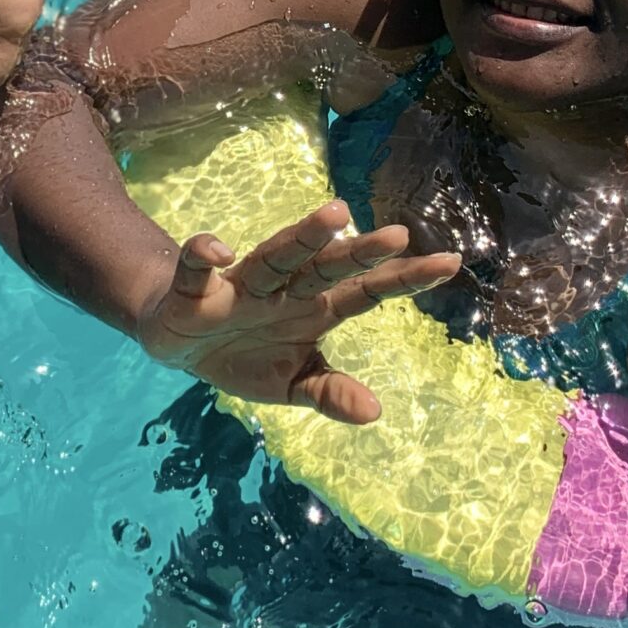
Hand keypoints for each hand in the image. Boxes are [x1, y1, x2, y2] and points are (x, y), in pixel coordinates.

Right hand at [135, 201, 459, 421]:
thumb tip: (375, 412)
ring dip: (302, 237)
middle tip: (399, 235)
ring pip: (276, 256)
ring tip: (336, 215)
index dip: (404, 279)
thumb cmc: (245, 356)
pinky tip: (220, 250)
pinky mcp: (195, 289)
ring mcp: (242, 285)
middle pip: (328, 267)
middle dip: (361, 253)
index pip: (366, 292)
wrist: (178, 345)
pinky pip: (198, 266)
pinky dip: (205, 254)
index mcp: (314, 309)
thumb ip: (330, 392)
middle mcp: (285, 290)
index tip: (449, 263)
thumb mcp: (292, 384)